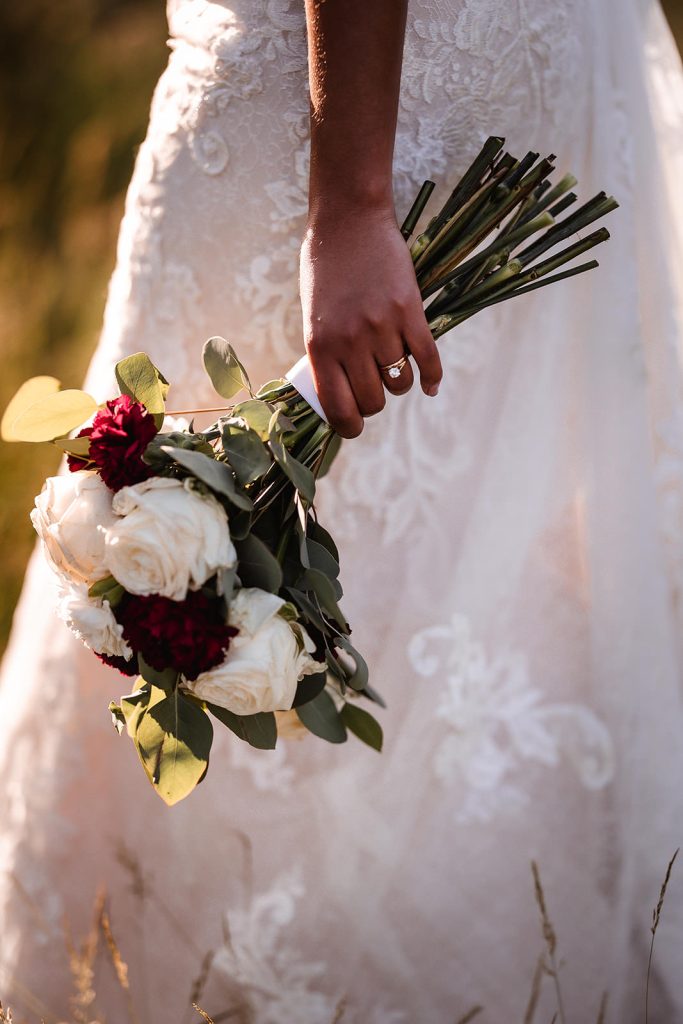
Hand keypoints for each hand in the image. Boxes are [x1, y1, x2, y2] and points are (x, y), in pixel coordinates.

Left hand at [299, 204, 442, 437]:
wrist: (348, 221)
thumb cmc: (325, 270)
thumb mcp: (314, 316)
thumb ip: (328, 355)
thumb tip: (344, 397)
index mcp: (320, 345)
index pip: (339, 408)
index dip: (349, 427)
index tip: (354, 427)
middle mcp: (351, 341)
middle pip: (374, 399)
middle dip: (375, 402)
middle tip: (373, 389)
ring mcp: (383, 326)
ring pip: (400, 382)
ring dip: (399, 384)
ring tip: (392, 368)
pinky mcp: (411, 311)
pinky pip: (428, 359)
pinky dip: (432, 377)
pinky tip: (430, 385)